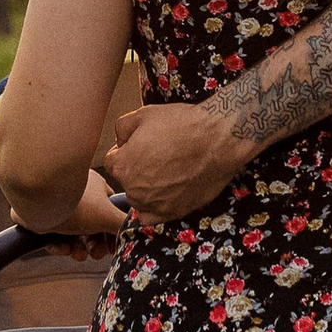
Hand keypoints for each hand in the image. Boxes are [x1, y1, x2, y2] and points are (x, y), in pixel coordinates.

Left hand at [5, 167, 128, 248]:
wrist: (36, 202)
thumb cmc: (76, 204)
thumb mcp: (107, 216)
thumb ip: (124, 225)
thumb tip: (141, 231)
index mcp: (94, 186)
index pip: (108, 208)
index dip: (111, 229)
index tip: (114, 246)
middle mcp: (75, 193)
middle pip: (90, 224)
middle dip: (94, 243)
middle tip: (96, 255)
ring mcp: (55, 204)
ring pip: (71, 232)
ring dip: (78, 248)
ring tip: (78, 256)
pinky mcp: (38, 215)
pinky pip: (53, 234)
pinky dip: (59, 245)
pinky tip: (64, 249)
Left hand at [108, 95, 239, 224]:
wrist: (218, 140)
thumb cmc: (182, 124)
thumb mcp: (144, 114)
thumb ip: (121, 128)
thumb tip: (120, 142)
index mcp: (122, 165)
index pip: (112, 161)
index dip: (126, 150)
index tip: (143, 145)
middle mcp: (133, 189)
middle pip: (126, 180)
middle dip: (136, 168)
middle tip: (159, 155)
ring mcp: (153, 204)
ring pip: (139, 198)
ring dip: (146, 187)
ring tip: (168, 170)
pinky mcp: (172, 213)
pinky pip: (151, 217)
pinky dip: (153, 208)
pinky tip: (164, 193)